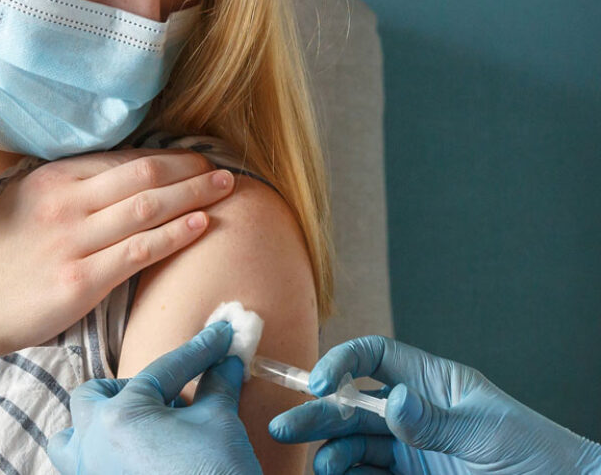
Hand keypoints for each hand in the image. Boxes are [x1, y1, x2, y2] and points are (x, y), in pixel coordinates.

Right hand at [0, 149, 234, 355]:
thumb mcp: (24, 202)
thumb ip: (68, 187)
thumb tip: (118, 174)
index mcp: (52, 179)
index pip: (123, 160)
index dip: (167, 157)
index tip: (196, 158)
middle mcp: (64, 203)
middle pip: (143, 176)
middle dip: (190, 170)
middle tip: (223, 169)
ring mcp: (72, 242)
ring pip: (146, 209)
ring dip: (193, 196)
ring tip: (226, 189)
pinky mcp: (79, 281)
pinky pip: (138, 251)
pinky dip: (173, 235)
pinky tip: (200, 225)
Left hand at [46, 321, 261, 474]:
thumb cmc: (215, 474)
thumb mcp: (219, 421)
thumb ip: (217, 384)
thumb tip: (226, 361)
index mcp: (121, 415)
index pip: (165, 370)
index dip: (199, 352)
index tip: (220, 337)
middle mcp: (92, 443)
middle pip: (93, 396)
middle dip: (127, 388)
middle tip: (165, 396)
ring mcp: (89, 474)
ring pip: (69, 438)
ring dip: (94, 425)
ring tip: (131, 429)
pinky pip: (81, 470)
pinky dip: (98, 458)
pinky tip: (132, 458)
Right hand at [269, 336, 600, 473]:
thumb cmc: (537, 455)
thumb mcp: (486, 432)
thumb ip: (433, 419)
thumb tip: (391, 397)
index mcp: (432, 384)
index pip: (375, 358)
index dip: (342, 362)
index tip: (318, 383)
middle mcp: (413, 413)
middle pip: (353, 404)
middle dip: (317, 412)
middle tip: (283, 427)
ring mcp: (410, 449)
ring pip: (354, 442)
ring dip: (330, 450)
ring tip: (322, 465)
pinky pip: (367, 474)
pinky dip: (347, 474)